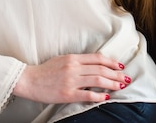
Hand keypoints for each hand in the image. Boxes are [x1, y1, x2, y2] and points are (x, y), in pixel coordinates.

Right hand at [13, 53, 130, 103]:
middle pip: (101, 69)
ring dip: (112, 83)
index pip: (97, 58)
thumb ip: (76, 61)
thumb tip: (93, 65)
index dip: (111, 62)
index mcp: (72, 58)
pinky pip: (88, 95)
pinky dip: (100, 96)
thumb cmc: (44, 71)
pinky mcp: (68, 93)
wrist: (28, 80)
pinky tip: (107, 97)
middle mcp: (73, 68)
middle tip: (126, 78)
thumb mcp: (61, 60)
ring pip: (98, 81)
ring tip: (120, 86)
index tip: (120, 66)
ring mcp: (71, 81)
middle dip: (116, 74)